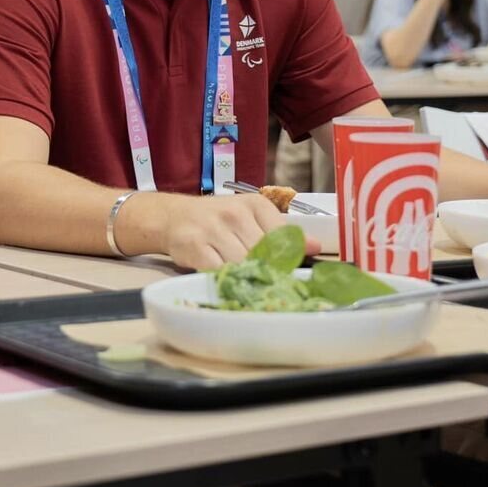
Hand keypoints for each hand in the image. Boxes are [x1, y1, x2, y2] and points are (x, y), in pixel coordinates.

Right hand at [156, 193, 319, 270]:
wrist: (173, 217)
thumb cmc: (217, 220)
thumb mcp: (251, 218)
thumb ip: (281, 233)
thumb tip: (314, 246)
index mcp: (255, 204)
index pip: (282, 237)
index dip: (286, 258)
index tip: (286, 271)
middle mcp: (234, 213)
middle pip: (264, 254)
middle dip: (266, 271)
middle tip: (264, 281)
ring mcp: (213, 229)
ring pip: (243, 265)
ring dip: (245, 277)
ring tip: (244, 280)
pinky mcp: (194, 247)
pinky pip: (219, 272)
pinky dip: (226, 280)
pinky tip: (226, 279)